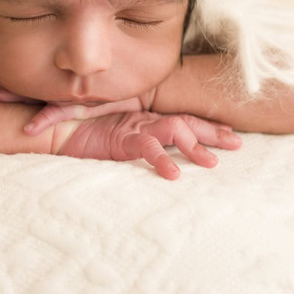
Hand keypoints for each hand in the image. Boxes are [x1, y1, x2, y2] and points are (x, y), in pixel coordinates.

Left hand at [0, 79, 162, 135]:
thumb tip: (36, 116)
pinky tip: (27, 129)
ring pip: (30, 94)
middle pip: (17, 86)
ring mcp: (69, 95)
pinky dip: (44, 120)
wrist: (150, 92)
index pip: (18, 84)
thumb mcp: (86, 102)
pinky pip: (60, 112)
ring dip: (4, 96)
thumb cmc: (116, 98)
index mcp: (53, 87)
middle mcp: (57, 88)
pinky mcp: (86, 106)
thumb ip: (65, 103)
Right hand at [53, 111, 241, 180]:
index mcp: (146, 119)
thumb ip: (138, 144)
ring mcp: (134, 127)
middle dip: (213, 133)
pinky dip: (160, 159)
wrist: (56, 130)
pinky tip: (173, 174)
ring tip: (212, 164)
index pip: (183, 119)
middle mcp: (144, 120)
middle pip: (186, 122)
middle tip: (238, 144)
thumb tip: (166, 162)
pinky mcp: (120, 138)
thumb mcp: (117, 139)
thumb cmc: (83, 132)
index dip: (207, 126)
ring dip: (194, 147)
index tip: (230, 134)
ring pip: (173, 131)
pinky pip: (146, 148)